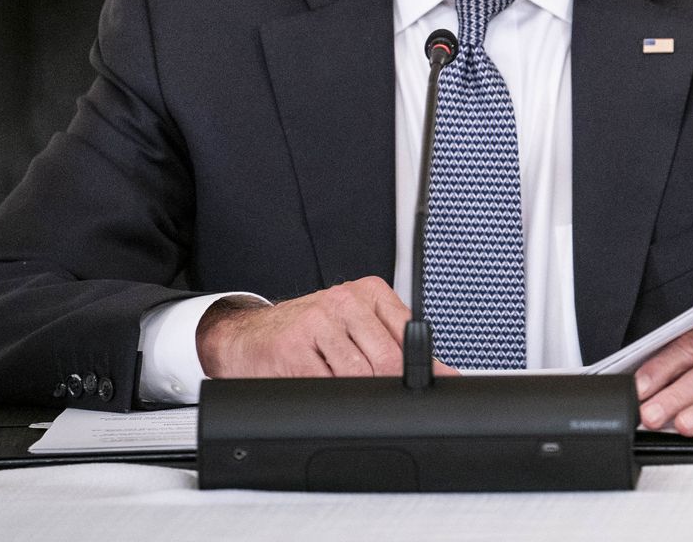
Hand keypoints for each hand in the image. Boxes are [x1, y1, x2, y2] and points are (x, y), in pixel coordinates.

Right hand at [196, 277, 457, 379]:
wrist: (248, 336)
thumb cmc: (309, 332)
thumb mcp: (359, 326)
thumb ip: (399, 345)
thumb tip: (445, 375)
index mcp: (369, 292)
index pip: (409, 334)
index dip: (418, 370)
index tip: (423, 388)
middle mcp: (344, 301)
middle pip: (387, 360)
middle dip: (387, 388)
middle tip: (380, 399)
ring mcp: (317, 323)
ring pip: (359, 376)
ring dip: (357, 394)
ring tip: (343, 390)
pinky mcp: (292, 349)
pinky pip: (326, 386)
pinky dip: (330, 397)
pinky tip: (322, 390)